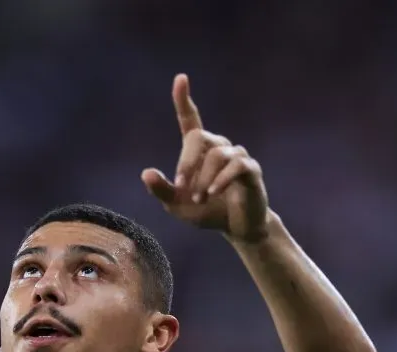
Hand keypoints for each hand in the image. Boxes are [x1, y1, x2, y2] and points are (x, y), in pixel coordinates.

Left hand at [141, 74, 269, 241]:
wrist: (237, 229)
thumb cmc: (206, 212)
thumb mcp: (176, 205)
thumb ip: (162, 189)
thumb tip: (146, 173)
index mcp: (198, 152)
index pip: (190, 120)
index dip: (184, 100)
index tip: (181, 78)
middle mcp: (218, 147)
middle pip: (198, 137)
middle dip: (186, 161)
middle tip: (181, 186)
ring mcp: (236, 156)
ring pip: (217, 154)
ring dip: (204, 179)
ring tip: (200, 198)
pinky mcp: (251, 170)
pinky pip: (236, 165)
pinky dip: (221, 179)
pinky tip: (214, 192)